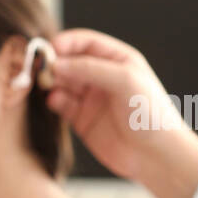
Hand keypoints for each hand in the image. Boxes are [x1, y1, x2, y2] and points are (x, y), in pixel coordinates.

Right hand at [45, 28, 197, 197]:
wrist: (156, 154)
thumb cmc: (151, 113)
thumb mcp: (125, 81)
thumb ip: (90, 68)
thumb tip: (57, 63)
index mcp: (118, 60)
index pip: (85, 42)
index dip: (66, 43)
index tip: (49, 48)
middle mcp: (102, 76)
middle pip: (69, 61)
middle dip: (54, 62)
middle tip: (41, 67)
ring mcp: (91, 98)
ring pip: (62, 81)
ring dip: (51, 81)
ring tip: (45, 84)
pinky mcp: (82, 119)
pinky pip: (62, 104)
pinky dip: (54, 100)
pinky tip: (54, 101)